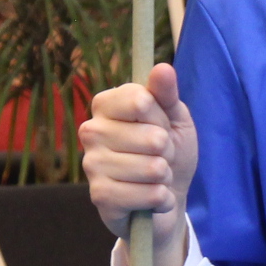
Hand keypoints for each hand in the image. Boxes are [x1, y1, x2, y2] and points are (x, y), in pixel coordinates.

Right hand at [81, 65, 197, 265]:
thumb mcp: (175, 118)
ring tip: (156, 178)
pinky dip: (160, 198)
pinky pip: (146, 194)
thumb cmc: (168, 153)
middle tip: (159, 156)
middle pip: (152, 137)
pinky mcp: (99, 196)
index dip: (162, 117)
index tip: (159, 125)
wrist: (166, 198)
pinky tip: (154, 198)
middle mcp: (91, 131)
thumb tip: (162, 67)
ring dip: (165, 177)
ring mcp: (92, 164)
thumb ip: (167, 93)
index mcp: (106, 105)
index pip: (141, 99)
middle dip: (167, 151)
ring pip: (152, 168)